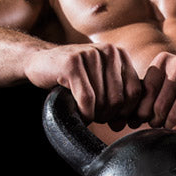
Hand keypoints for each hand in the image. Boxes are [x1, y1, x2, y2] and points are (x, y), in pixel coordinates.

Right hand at [24, 44, 141, 130]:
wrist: (40, 62)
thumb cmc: (74, 77)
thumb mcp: (100, 81)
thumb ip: (117, 97)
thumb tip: (125, 124)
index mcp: (120, 54)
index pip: (135, 91)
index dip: (125, 112)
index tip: (114, 120)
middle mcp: (109, 50)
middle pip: (119, 99)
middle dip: (107, 115)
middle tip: (96, 117)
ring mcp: (90, 54)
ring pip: (102, 101)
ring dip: (94, 115)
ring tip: (86, 113)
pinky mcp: (72, 63)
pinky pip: (87, 99)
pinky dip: (84, 113)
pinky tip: (79, 113)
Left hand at [133, 52, 175, 131]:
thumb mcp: (162, 83)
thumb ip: (144, 96)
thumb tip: (126, 120)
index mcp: (163, 60)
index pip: (146, 92)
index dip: (141, 111)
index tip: (140, 121)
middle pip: (159, 106)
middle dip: (155, 121)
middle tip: (157, 124)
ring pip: (175, 114)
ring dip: (170, 126)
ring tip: (169, 126)